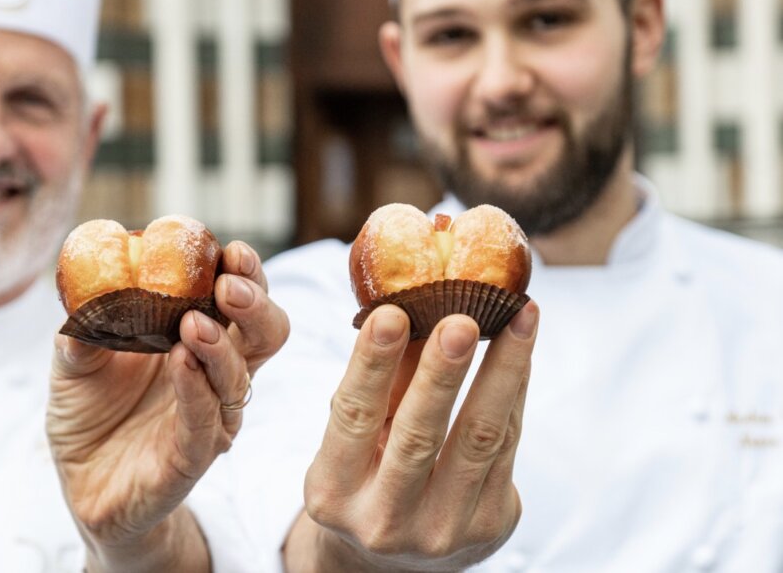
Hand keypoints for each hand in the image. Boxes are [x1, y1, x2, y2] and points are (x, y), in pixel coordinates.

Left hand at [47, 240, 288, 572]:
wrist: (82, 487)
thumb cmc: (91, 414)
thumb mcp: (75, 359)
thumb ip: (83, 323)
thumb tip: (87, 284)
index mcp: (201, 341)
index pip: (241, 301)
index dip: (246, 273)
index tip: (231, 251)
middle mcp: (217, 377)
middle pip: (265, 334)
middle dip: (256, 304)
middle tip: (229, 284)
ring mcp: (209, 419)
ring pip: (239, 379)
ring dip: (221, 346)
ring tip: (193, 322)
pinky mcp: (190, 459)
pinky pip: (204, 423)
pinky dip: (196, 390)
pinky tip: (181, 362)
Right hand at [284, 302, 537, 571]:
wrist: (394, 560)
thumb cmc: (366, 475)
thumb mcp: (351, 439)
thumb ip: (377, 386)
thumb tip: (411, 307)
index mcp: (334, 492)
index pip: (353, 418)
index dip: (372, 365)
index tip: (391, 314)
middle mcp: (385, 520)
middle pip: (418, 436)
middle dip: (443, 372)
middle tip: (462, 319)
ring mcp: (444, 530)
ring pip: (480, 438)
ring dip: (502, 369)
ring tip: (517, 316)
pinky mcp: (492, 524)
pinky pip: (507, 444)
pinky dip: (514, 388)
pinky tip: (521, 345)